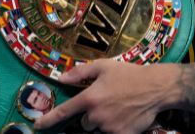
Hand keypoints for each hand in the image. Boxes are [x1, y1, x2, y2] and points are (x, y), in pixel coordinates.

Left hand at [34, 60, 176, 133]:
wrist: (156, 88)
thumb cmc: (129, 74)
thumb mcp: (104, 66)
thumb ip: (80, 73)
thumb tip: (60, 78)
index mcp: (89, 97)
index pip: (64, 111)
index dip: (49, 119)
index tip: (38, 125)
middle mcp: (96, 115)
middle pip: (84, 123)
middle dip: (91, 115)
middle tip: (107, 103)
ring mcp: (109, 128)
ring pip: (97, 130)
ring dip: (103, 123)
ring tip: (118, 109)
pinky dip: (115, 128)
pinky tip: (125, 117)